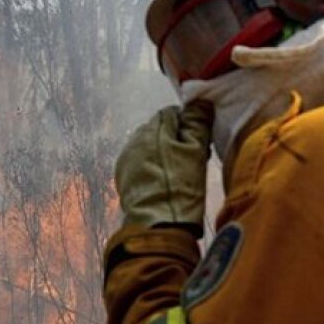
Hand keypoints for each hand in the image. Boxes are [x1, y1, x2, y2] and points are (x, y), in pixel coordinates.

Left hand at [114, 102, 212, 235]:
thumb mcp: (197, 150)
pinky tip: (163, 183)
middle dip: (175, 139)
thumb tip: (200, 102)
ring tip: (179, 174)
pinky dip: (151, 168)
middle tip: (192, 159)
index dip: (189, 125)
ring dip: (162, 154)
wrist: (157, 222)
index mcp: (154, 128)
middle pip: (159, 130)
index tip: (200, 142)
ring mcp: (126, 158)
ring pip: (149, 147)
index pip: (172, 113)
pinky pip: (140, 164)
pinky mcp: (122, 177)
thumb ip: (198, 122)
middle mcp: (135, 138)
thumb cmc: (181, 185)